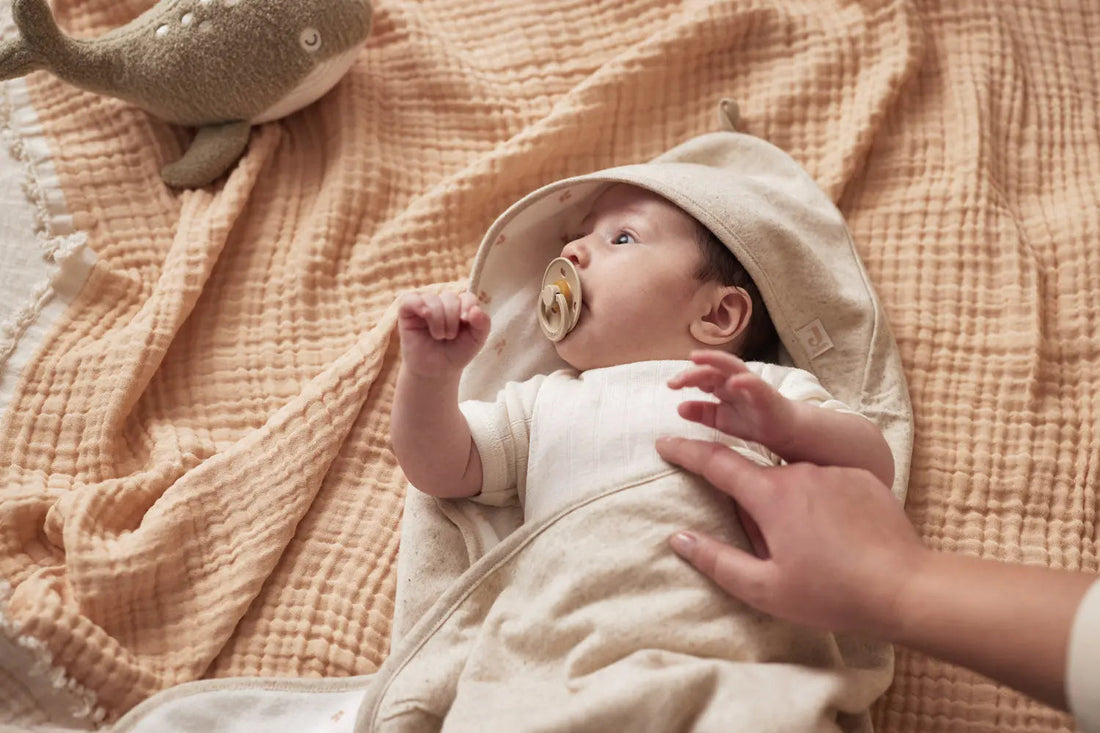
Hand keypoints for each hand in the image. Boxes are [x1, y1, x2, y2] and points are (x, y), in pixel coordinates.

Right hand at [397, 291, 489, 378]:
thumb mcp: (477, 340)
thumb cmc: (456, 353)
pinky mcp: (407, 312)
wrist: (437, 371)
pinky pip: (410, 300)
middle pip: (449, 297)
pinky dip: (419, 305)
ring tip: (439, 336)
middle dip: (452, 319)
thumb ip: (483, 324)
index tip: (466, 321)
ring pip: (431, 299)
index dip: (468, 306)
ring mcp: (424, 305)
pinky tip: (425, 315)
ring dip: (438, 319)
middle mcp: (442, 302)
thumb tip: (475, 309)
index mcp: (461, 306)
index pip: (466, 296)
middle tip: (450, 336)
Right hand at [656, 436, 925, 636]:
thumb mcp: (764, 589)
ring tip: (811, 551)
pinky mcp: (862, 479)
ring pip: (795, 483)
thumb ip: (716, 561)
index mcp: (770, 495)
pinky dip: (822, 506)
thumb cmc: (832, 593)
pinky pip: (828, 485)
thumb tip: (678, 538)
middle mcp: (799, 472)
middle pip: (758, 478)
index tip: (663, 442)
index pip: (715, 463)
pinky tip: (837, 540)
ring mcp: (834, 472)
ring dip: (790, 508)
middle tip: (767, 546)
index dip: (686, 451)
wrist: (907, 588)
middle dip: (751, 503)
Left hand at [668, 350, 796, 452]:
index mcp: (723, 386)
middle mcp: (735, 380)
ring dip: (714, 360)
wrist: (786, 430)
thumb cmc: (753, 420)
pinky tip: (734, 381)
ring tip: (697, 357)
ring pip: (732, 367)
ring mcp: (751, 385)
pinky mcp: (767, 394)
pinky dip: (745, 381)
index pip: (703, 376)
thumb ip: (701, 412)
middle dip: (694, 372)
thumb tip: (679, 407)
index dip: (686, 378)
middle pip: (712, 370)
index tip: (670, 385)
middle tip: (675, 381)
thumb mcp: (721, 419)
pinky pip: (756, 384)